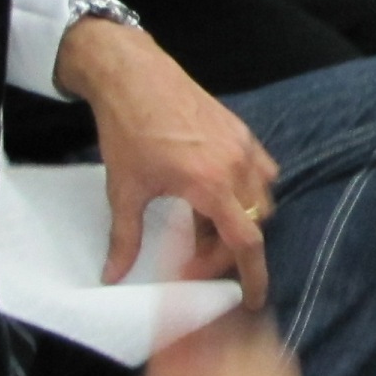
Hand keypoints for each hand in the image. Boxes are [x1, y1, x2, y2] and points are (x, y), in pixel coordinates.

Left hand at [56, 18, 278, 306]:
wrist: (132, 75)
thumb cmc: (127, 129)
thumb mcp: (125, 189)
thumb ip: (126, 238)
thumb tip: (114, 275)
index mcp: (211, 184)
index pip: (246, 242)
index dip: (254, 276)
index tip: (253, 300)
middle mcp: (237, 165)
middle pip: (255, 225)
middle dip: (231, 249)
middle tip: (196, 257)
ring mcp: (243, 145)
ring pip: (262, 198)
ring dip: (240, 219)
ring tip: (202, 225)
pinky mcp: (241, 130)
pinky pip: (260, 171)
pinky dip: (246, 190)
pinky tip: (215, 193)